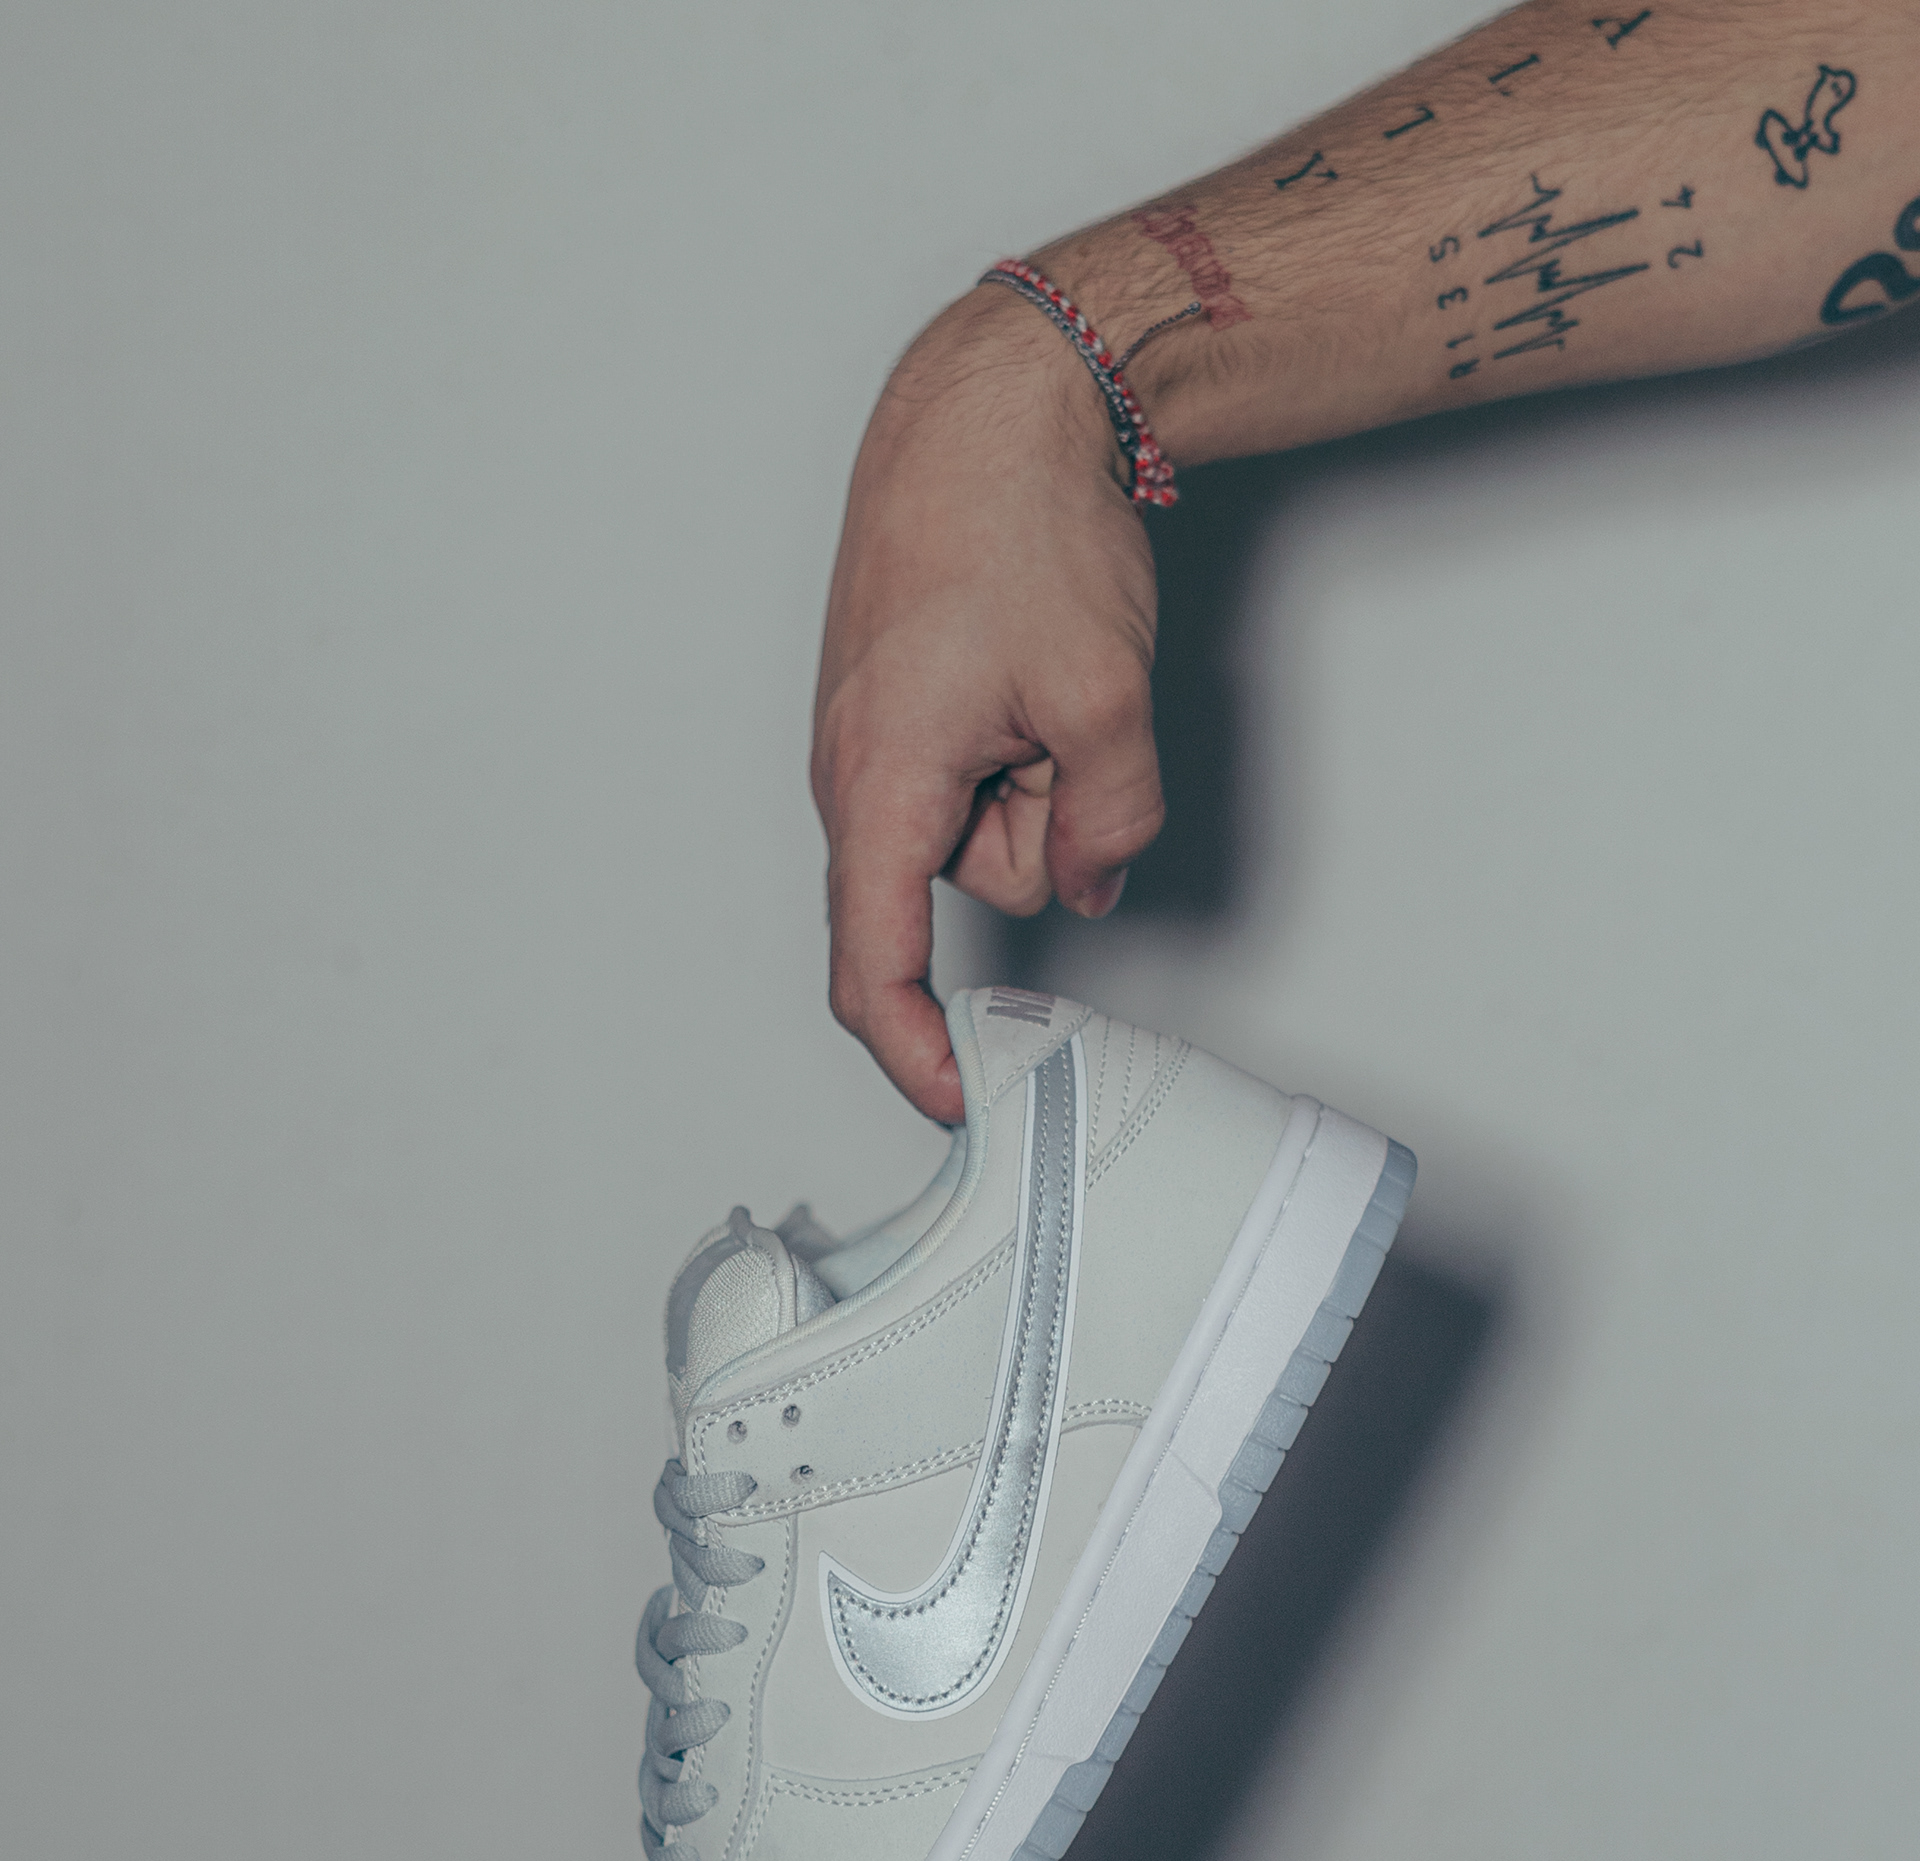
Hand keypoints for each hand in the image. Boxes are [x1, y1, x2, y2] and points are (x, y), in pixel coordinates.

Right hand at [812, 286, 1164, 1121]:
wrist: (985, 401)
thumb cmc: (1018, 524)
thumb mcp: (1103, 696)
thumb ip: (1107, 822)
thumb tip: (1091, 882)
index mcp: (880, 784)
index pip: (873, 967)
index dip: (913, 1053)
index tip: (958, 1100)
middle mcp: (850, 773)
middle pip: (949, 888)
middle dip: (1033, 843)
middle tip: (1077, 746)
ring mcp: (866, 740)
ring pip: (969, 830)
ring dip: (1032, 784)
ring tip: (1051, 680)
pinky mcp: (892, 710)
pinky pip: (965, 777)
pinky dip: (1016, 748)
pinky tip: (1031, 671)